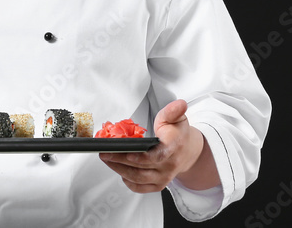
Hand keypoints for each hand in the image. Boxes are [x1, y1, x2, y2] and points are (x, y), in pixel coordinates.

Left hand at [99, 99, 216, 192]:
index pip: (158, 156)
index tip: (128, 152)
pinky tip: (118, 170)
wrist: (186, 151)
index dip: (142, 157)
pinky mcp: (157, 185)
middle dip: (121, 160)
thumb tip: (179, 104)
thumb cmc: (177, 134)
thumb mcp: (176, 118)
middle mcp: (169, 166)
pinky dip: (128, 181)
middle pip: (142, 168)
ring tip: (106, 158)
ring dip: (119, 169)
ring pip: (138, 178)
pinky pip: (140, 187)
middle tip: (105, 152)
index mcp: (174, 148)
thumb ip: (174, 111)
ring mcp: (163, 177)